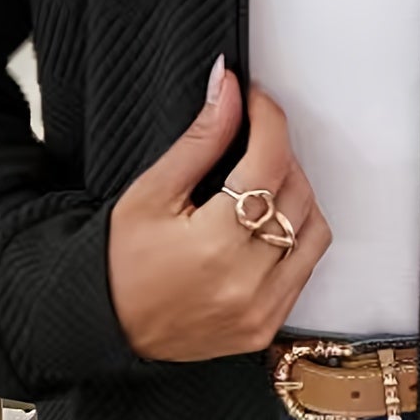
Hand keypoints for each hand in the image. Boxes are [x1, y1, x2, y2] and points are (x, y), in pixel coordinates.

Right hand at [107, 54, 332, 360]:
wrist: (106, 329)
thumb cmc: (118, 262)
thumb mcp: (150, 193)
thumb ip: (199, 141)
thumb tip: (229, 90)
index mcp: (213, 245)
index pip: (269, 164)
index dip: (269, 121)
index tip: (257, 101)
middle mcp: (246, 282)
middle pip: (297, 193)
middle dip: (280, 155)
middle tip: (253, 141)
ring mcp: (261, 309)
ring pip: (313, 229)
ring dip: (295, 196)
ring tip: (260, 185)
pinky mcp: (267, 325)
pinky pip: (305, 268)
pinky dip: (295, 237)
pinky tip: (264, 227)